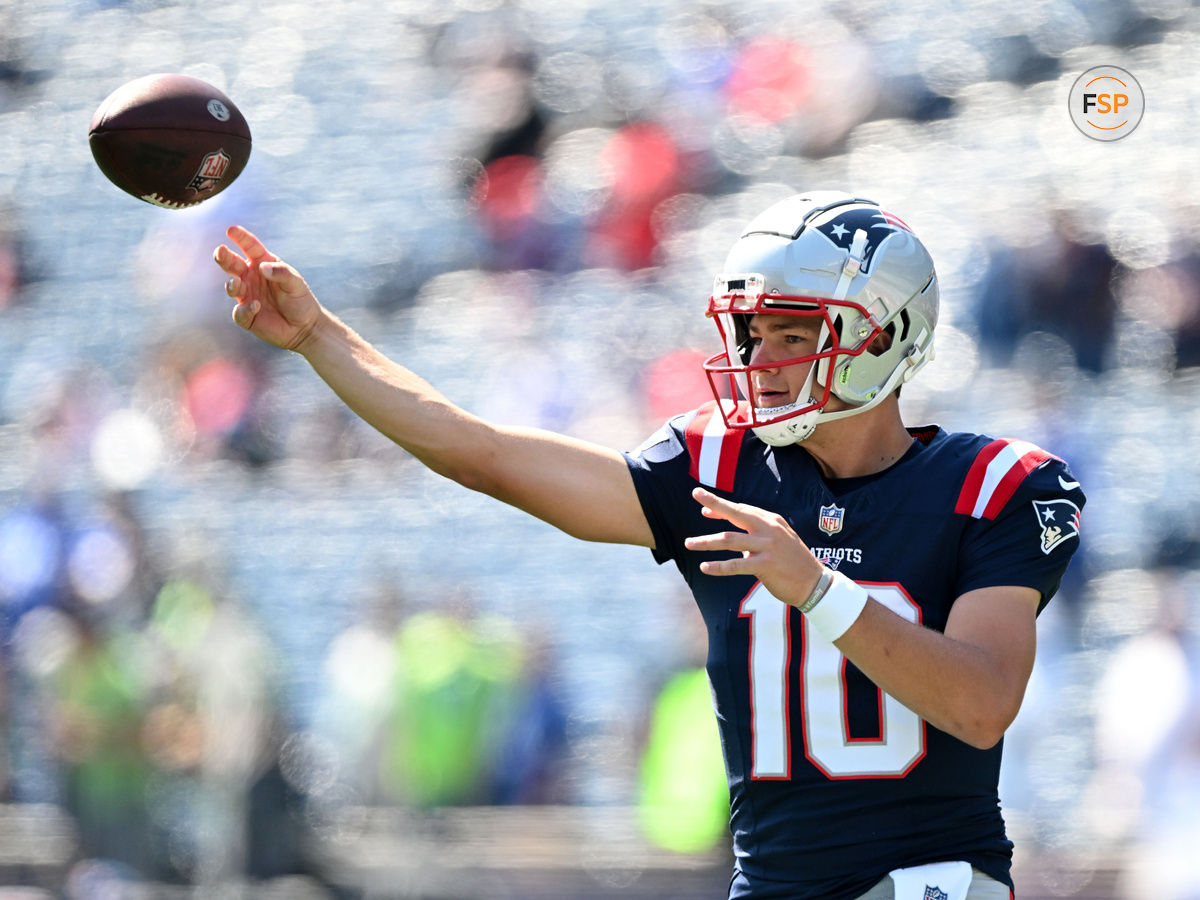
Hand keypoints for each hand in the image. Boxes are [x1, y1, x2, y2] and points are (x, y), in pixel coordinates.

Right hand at [213, 225, 320, 351]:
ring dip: (232, 284)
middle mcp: (251, 278)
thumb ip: (281, 272)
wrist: (304, 327)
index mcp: (263, 264)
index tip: (231, 229)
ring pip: (232, 287)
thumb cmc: (300, 300)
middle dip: (224, 257)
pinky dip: (245, 310)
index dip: (240, 238)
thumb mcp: (296, 283)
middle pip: (232, 264)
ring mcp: (247, 296)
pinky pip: (239, 312)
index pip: (250, 247)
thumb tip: (262, 267)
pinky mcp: (247, 316)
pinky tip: (256, 307)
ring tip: (237, 284)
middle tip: (220, 251)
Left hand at [683, 487, 824, 607]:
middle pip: (736, 513)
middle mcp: (769, 529)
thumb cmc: (793, 562)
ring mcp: (767, 546)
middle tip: (695, 493)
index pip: (742, 510)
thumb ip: (756, 534)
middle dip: (714, 503)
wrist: (815, 584)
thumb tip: (728, 533)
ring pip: (730, 539)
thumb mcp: (778, 540)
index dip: (721, 507)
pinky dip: (719, 566)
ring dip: (707, 541)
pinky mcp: (766, 565)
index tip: (704, 508)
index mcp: (772, 521)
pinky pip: (736, 565)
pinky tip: (705, 568)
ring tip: (689, 543)